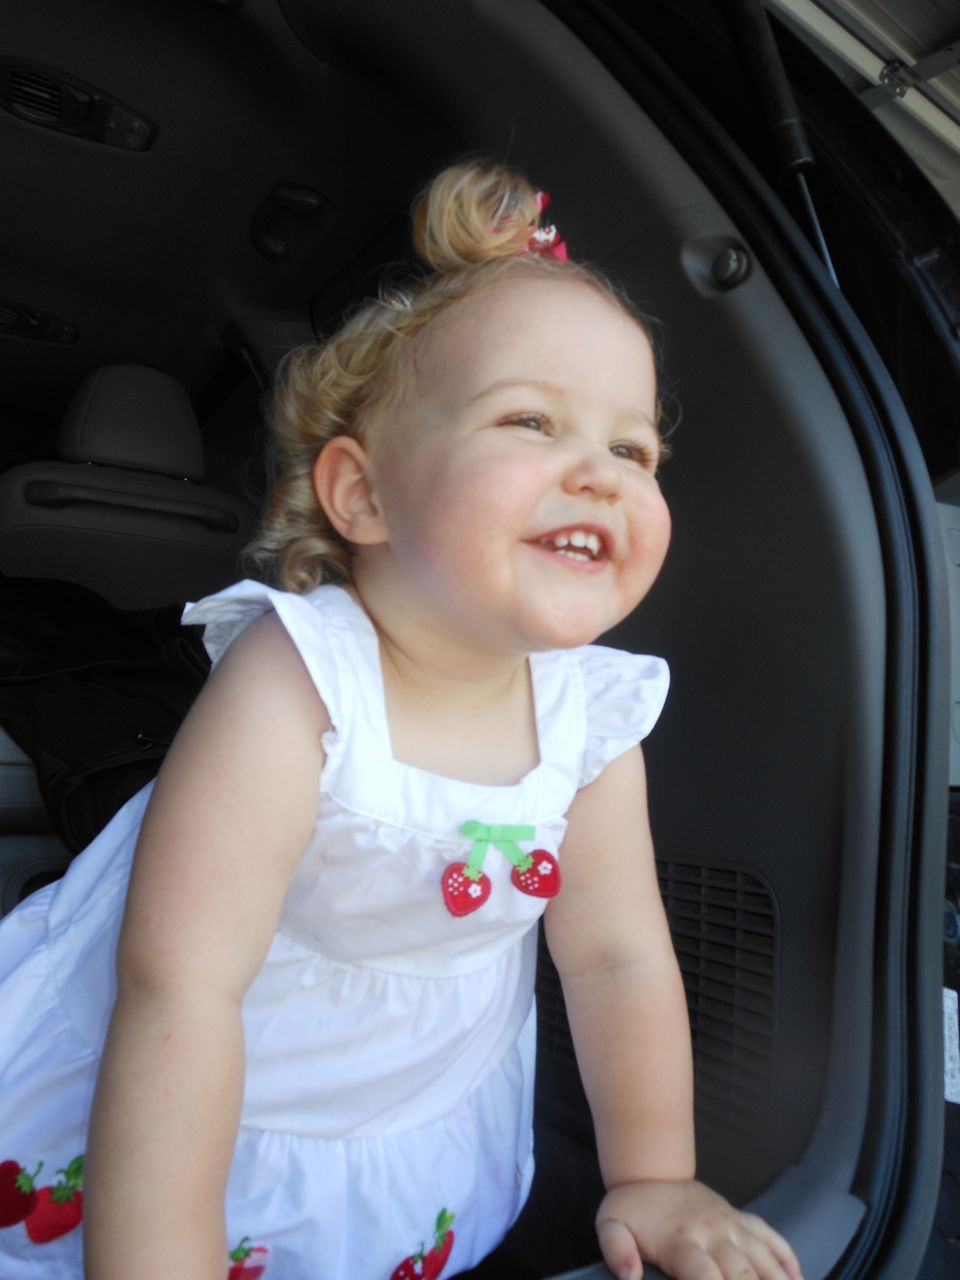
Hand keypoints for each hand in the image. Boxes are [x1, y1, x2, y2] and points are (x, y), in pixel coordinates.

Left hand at [596, 1179, 802, 1279]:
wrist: (651, 1170)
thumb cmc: (632, 1208)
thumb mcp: (610, 1226)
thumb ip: (616, 1251)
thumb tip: (629, 1277)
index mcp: (681, 1241)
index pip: (704, 1275)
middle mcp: (713, 1234)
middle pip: (742, 1272)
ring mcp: (732, 1225)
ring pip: (765, 1258)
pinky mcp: (743, 1220)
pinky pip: (772, 1238)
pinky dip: (788, 1260)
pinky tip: (798, 1279)